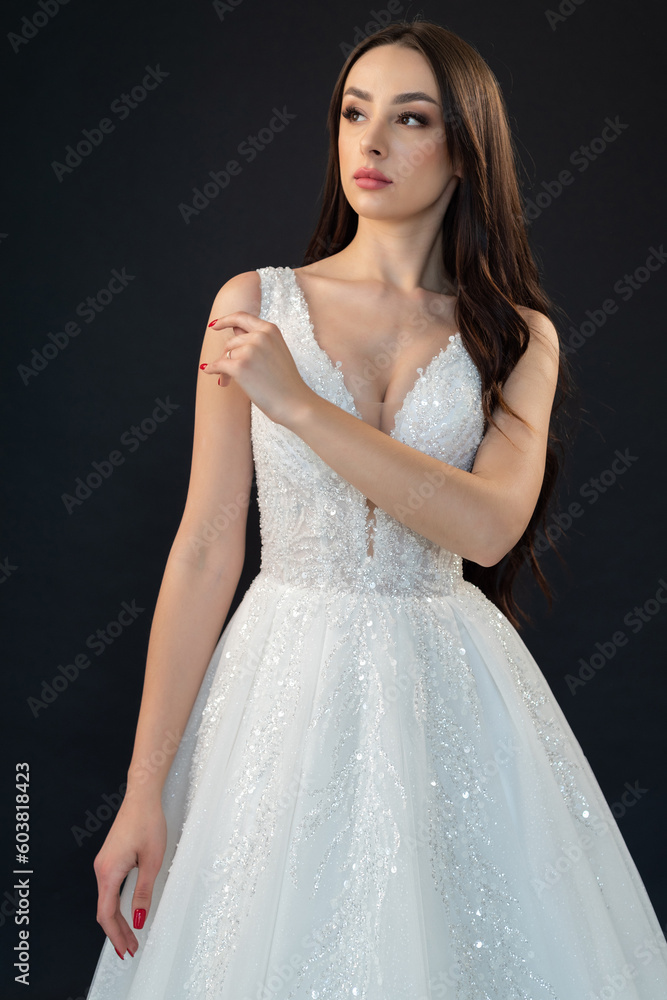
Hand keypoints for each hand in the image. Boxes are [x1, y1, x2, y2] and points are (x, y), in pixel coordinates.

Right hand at [93, 795, 166, 958]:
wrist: (141, 798)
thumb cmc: (147, 823)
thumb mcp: (151, 861)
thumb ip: (142, 892)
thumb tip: (137, 918)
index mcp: (109, 872)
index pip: (107, 914)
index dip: (115, 935)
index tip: (125, 949)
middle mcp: (101, 869)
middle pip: (104, 910)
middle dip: (116, 932)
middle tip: (129, 948)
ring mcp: (103, 863)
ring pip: (106, 900)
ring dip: (116, 919)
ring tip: (129, 935)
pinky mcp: (108, 858)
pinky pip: (108, 889)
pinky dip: (115, 905)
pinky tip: (124, 912)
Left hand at [201, 312, 314, 426]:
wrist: (294, 402)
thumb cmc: (286, 382)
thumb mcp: (277, 351)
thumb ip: (257, 339)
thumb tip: (234, 331)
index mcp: (270, 329)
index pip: (242, 318)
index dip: (225, 320)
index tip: (214, 325)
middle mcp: (260, 336)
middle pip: (231, 342)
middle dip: (226, 356)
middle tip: (227, 372)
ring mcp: (250, 350)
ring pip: (225, 355)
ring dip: (223, 368)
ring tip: (227, 381)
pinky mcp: (239, 366)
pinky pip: (218, 365)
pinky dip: (212, 369)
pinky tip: (210, 372)